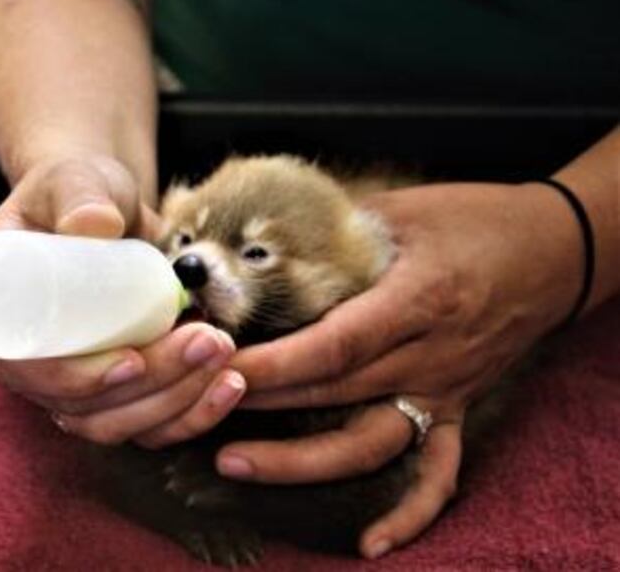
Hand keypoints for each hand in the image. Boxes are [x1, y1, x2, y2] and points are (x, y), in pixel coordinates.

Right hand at [0, 155, 245, 446]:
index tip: (131, 361)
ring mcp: (65, 385)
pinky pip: (144, 425)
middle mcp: (21, 362)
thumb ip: (79, 194)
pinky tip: (228, 385)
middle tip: (208, 341)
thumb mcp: (75, 180)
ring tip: (226, 357)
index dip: (73, 379)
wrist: (106, 210)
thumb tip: (93, 225)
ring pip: (115, 424)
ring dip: (176, 402)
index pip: (23, 367)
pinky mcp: (108, 395)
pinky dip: (189, 413)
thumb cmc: (80, 190)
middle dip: (150, 386)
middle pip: (79, 405)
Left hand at [217, 182, 580, 557]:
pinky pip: (437, 472)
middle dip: (262, 404)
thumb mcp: (404, 210)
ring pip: (370, 442)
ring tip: (234, 461)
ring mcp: (445, 389)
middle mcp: (430, 355)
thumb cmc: (476, 219)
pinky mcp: (456, 408)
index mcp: (417, 300)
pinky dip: (409, 514)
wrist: (553, 248)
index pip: (334, 345)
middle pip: (336, 393)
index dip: (274, 363)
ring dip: (300, 461)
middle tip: (195, 408)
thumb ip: (335, 231)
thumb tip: (265, 246)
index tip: (219, 366)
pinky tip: (372, 544)